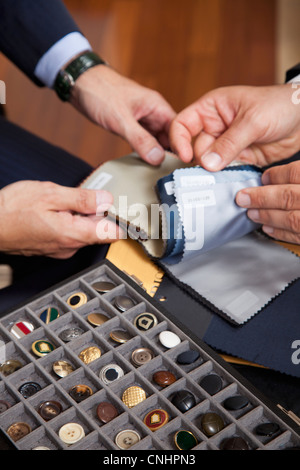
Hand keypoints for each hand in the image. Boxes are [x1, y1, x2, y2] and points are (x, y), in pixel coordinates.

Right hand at [0, 181, 122, 257]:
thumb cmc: (12, 210)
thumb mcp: (50, 194)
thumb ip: (82, 198)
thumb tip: (107, 200)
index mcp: (74, 233)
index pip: (113, 234)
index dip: (124, 221)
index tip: (131, 210)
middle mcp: (70, 245)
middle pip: (100, 230)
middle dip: (99, 212)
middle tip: (91, 194)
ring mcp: (61, 248)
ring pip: (84, 230)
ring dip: (82, 215)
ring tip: (66, 200)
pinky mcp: (53, 246)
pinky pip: (71, 233)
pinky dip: (70, 220)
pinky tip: (57, 210)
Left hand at [70, 65, 175, 164]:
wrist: (79, 83)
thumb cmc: (100, 92)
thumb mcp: (121, 119)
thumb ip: (140, 139)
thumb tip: (157, 157)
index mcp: (157, 106)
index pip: (178, 130)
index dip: (181, 148)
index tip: (179, 166)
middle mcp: (152, 113)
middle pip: (168, 138)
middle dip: (168, 155)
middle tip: (167, 175)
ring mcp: (141, 120)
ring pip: (155, 141)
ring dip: (154, 155)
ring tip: (156, 173)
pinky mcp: (130, 125)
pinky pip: (142, 141)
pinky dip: (142, 152)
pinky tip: (140, 164)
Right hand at [170, 84, 299, 169]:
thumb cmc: (279, 105)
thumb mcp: (252, 121)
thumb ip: (229, 143)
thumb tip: (207, 164)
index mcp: (212, 109)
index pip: (183, 124)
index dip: (180, 140)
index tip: (186, 157)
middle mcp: (215, 127)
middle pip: (196, 149)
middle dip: (202, 162)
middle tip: (211, 172)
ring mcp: (225, 145)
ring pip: (209, 163)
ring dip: (213, 173)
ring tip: (219, 180)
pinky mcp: (238, 159)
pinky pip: (224, 171)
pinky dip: (224, 178)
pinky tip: (228, 183)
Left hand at [236, 161, 299, 244]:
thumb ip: (297, 175)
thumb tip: (272, 177)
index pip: (295, 173)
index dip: (276, 175)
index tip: (262, 178)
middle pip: (288, 196)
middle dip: (262, 198)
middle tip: (242, 198)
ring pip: (291, 219)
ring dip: (268, 216)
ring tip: (252, 214)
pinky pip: (297, 236)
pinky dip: (280, 233)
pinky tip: (267, 228)